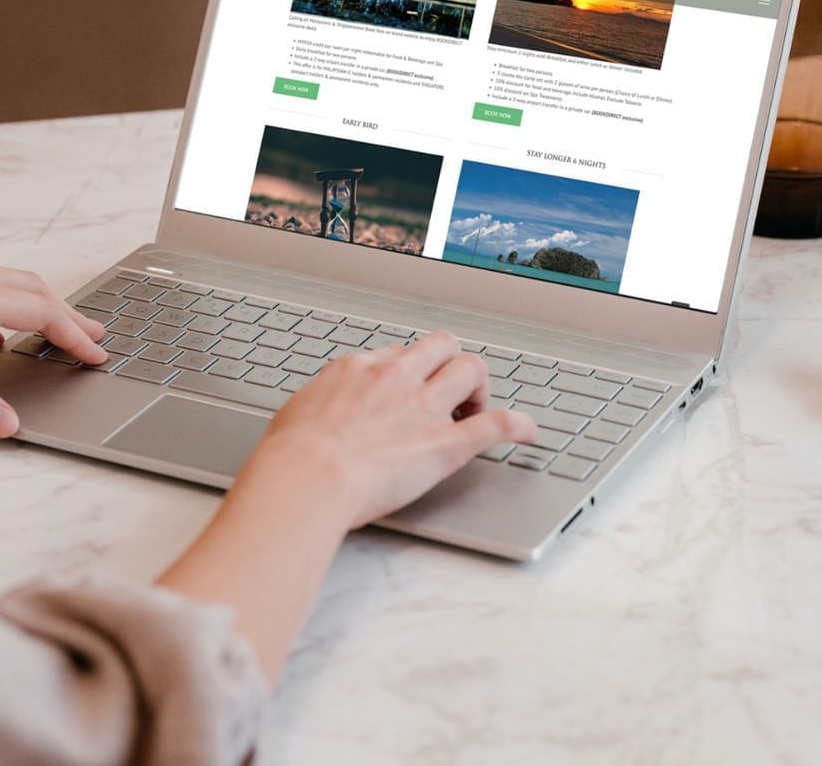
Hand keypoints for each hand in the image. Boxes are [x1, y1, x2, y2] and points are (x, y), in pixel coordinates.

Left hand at [0, 228, 106, 436]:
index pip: (44, 315)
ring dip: (40, 309)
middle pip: (37, 293)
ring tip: (54, 332)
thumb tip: (5, 423)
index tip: (98, 356)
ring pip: (11, 286)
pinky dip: (1, 311)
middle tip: (96, 338)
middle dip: (70, 317)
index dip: (75, 338)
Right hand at [241, 331, 536, 528]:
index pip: (399, 355)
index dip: (409, 371)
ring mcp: (425, 409)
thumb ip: (322, 404)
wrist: (307, 476)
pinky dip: (518, 426)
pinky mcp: (446, 444)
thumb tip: (320, 411)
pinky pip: (496, 425)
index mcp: (361, 369)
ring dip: (479, 387)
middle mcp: (398, 378)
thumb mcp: (299, 410)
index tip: (410, 388)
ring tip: (475, 408)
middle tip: (448, 392)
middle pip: (443, 345)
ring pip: (472, 370)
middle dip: (451, 363)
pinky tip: (529, 431)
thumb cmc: (293, 454)